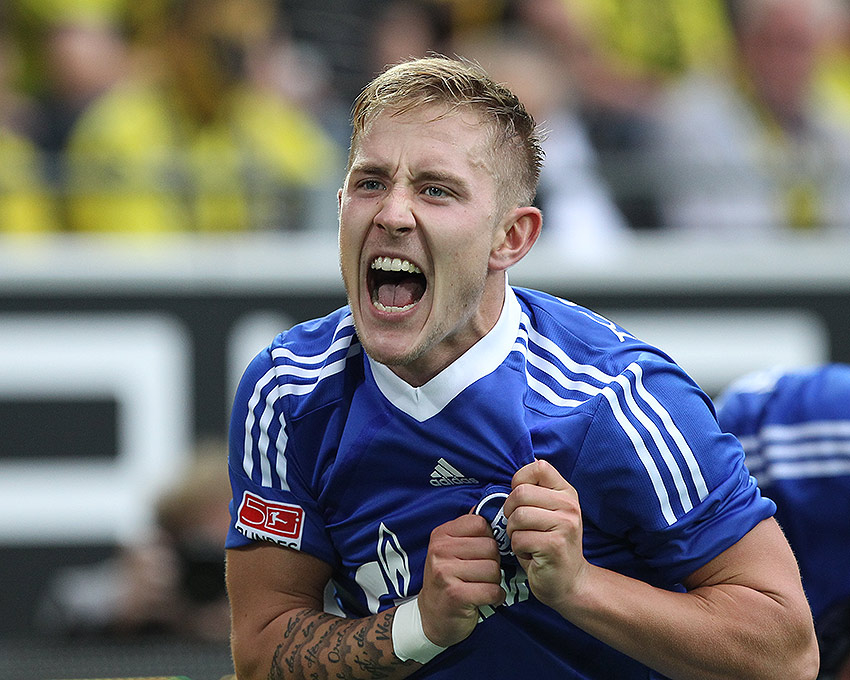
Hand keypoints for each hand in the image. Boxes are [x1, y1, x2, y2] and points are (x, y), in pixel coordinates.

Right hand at [417, 514, 504, 646]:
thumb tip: (492, 507)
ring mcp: (445, 572)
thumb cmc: (449, 580)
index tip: (482, 553)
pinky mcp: (455, 595)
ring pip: (493, 569)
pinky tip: (487, 599)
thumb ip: (470, 531)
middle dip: (494, 562)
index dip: (488, 539)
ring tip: (483, 586)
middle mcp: (440, 550)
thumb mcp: (452, 550)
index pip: (480, 524)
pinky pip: (492, 590)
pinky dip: (496, 597)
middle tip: (483, 574)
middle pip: (490, 547)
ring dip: (494, 581)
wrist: (432, 617)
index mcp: (441, 535)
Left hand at [503, 459, 587, 610]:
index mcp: (566, 493)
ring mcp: (565, 525)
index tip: (520, 500)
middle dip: (510, 512)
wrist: (569, 582)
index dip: (520, 481)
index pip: (538, 467)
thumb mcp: (547, 512)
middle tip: (520, 527)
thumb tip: (518, 469)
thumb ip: (534, 493)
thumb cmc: (549, 545)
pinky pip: (519, 539)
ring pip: (517, 516)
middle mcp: (569, 506)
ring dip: (513, 533)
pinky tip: (531, 554)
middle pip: (520, 493)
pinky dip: (518, 549)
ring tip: (526, 541)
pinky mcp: (555, 545)